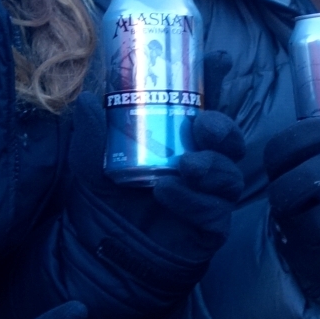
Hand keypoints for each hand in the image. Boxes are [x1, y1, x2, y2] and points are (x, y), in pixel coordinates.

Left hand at [64, 51, 247, 284]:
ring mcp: (209, 196)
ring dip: (211, 165)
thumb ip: (89, 134)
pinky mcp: (210, 228)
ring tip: (185, 164)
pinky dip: (194, 200)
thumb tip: (89, 99)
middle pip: (231, 137)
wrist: (101, 258)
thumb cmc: (103, 204)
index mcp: (179, 139)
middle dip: (223, 126)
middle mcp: (201, 163)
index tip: (217, 60)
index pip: (205, 104)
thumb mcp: (88, 164)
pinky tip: (169, 193)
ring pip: (231, 173)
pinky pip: (215, 211)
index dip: (216, 80)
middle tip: (202, 124)